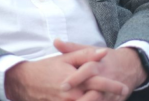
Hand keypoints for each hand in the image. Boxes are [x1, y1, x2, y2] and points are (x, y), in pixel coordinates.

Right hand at [4, 46, 128, 100]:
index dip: (113, 86)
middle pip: (96, 100)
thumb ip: (85, 55)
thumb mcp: (65, 58)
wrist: (25, 82)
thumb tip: (103, 52)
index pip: (99, 84)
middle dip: (109, 98)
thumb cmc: (46, 68)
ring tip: (108, 100)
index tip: (123, 88)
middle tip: (120, 95)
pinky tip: (92, 100)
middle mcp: (71, 96)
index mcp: (75, 81)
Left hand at [55, 39, 146, 100]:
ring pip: (100, 99)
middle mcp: (106, 78)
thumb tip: (55, 41)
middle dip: (81, 96)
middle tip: (66, 98)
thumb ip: (72, 48)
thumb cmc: (105, 58)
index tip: (63, 85)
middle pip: (95, 87)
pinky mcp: (115, 100)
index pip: (88, 70)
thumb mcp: (90, 50)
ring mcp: (111, 91)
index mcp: (98, 65)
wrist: (130, 67)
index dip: (76, 78)